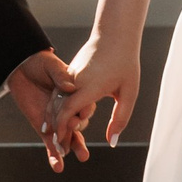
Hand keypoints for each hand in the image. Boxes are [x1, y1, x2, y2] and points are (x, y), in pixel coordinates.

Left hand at [5, 48, 84, 172]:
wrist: (20, 67)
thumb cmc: (39, 63)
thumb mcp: (51, 65)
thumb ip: (60, 75)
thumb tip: (71, 86)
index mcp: (76, 94)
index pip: (84, 107)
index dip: (83, 113)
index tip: (80, 116)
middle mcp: (69, 110)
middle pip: (79, 125)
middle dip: (82, 134)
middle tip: (84, 139)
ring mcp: (57, 121)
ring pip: (68, 138)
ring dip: (74, 147)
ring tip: (83, 156)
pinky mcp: (43, 128)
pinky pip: (50, 144)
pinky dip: (54, 155)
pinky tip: (58, 166)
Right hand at [48, 33, 142, 152]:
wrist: (115, 34)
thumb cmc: (125, 63)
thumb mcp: (129, 93)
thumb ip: (120, 119)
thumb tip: (113, 142)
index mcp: (90, 86)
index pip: (69, 110)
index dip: (62, 129)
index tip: (60, 143)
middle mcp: (75, 80)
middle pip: (57, 108)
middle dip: (56, 129)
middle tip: (56, 147)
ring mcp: (71, 75)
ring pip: (55, 100)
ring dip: (53, 118)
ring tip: (54, 136)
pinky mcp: (70, 72)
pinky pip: (58, 92)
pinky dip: (56, 106)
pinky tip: (57, 117)